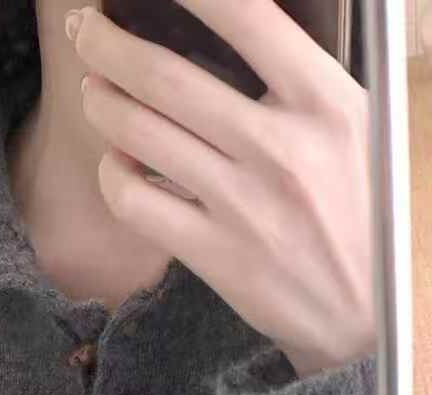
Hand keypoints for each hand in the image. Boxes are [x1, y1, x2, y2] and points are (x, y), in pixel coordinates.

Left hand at [66, 1, 376, 375]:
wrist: (366, 308)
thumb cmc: (359, 208)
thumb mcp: (354, 128)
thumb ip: (298, 81)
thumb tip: (231, 29)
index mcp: (327, 101)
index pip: (246, 16)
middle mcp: (282, 146)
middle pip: (165, 76)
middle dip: (107, 44)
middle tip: (85, 29)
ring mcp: (244, 203)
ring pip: (140, 134)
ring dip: (101, 103)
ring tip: (93, 91)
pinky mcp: (215, 254)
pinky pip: (135, 202)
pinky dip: (113, 176)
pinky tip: (118, 166)